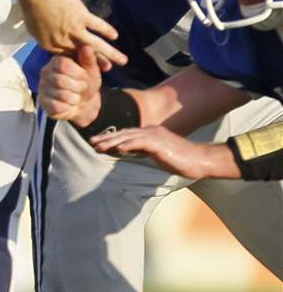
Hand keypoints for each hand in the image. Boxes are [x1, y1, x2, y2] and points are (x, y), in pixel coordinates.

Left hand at [21, 0, 126, 68]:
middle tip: (109, 69)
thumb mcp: (36, 31)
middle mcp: (64, 41)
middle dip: (99, 63)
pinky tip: (115, 36)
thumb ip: (48, 40)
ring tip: (122, 60)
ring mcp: (74, 29)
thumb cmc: (33, 10)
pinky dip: (107, 30)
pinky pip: (98, 25)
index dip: (80, 61)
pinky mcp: (81, 16)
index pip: (69, 57)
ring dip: (111, 53)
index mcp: (51, 46)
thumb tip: (56, 45)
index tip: (89, 66)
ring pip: (96, 45)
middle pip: (85, 55)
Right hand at [38, 45, 102, 124]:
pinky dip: (68, 107)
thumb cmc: (85, 82)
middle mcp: (46, 72)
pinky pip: (56, 106)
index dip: (78, 73)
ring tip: (76, 96)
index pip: (63, 64)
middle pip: (60, 80)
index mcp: (57, 60)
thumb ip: (89, 59)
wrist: (83, 102)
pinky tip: (69, 104)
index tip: (84, 76)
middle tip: (82, 87)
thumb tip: (87, 47)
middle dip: (78, 87)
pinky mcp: (42, 101)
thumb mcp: (91, 70)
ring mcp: (42, 87)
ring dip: (75, 98)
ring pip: (60, 94)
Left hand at [89, 126, 239, 178]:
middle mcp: (151, 131)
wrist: (200, 160)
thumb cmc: (180, 159)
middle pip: (123, 133)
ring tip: (98, 147)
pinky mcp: (160, 144)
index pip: (126, 134)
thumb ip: (142, 150)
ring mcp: (156, 136)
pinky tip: (118, 149)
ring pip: (128, 137)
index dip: (110, 138)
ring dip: (112, 142)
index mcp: (150, 133)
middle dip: (106, 138)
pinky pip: (141, 143)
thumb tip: (126, 152)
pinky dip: (128, 145)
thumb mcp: (157, 154)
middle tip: (91, 142)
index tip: (96, 142)